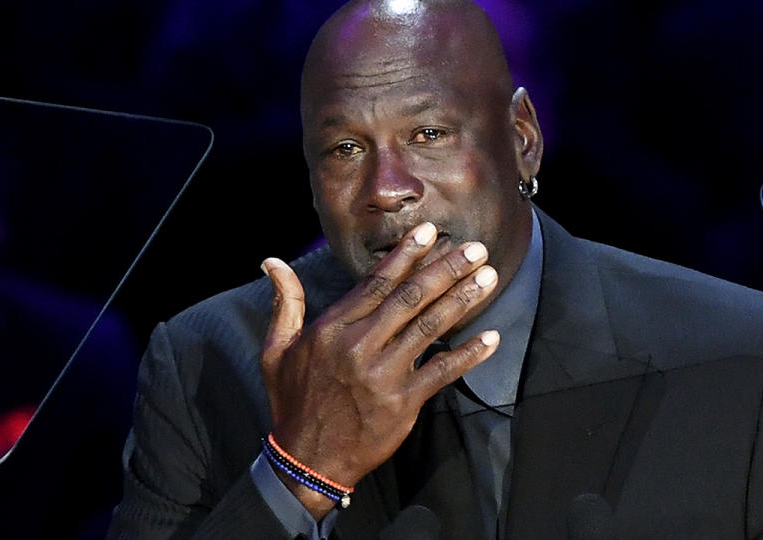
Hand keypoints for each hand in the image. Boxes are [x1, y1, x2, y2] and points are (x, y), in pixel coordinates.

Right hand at [259, 222, 500, 516]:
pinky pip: (441, 373)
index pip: (375, 283)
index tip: (429, 232)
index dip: (405, 255)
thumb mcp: (276, 350)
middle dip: (446, 269)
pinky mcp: (403, 403)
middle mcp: (359, 346)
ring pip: (429, 327)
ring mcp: (383, 375)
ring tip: (489, 277)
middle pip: (410, 298)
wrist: (307, 460)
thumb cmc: (294, 401)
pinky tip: (491, 339)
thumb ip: (285, 303)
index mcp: (332, 329)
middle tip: (476, 248)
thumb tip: (271, 261)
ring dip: (462, 300)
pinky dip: (468, 355)